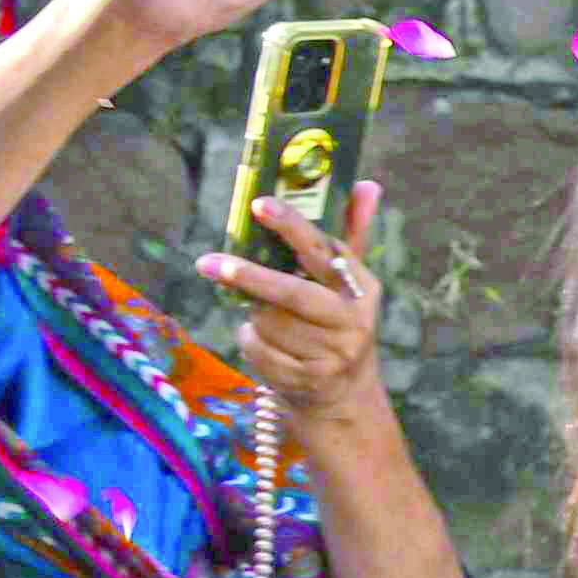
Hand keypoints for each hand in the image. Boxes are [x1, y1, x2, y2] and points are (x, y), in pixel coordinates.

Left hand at [199, 182, 392, 413]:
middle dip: (249, 276)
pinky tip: (265, 345)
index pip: (324, 250)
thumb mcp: (349, 282)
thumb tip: (367, 183)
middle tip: (209, 263)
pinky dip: (250, 343)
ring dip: (253, 317)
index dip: (291, 226)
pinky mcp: (308, 379)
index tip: (260, 205)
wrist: (345, 395)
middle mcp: (353, 320)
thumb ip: (353, 233)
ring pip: (267, 322)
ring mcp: (333, 353)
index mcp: (362, 287)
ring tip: (264, 320)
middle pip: (292, 292)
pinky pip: (258, 350)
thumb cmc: (337, 323)